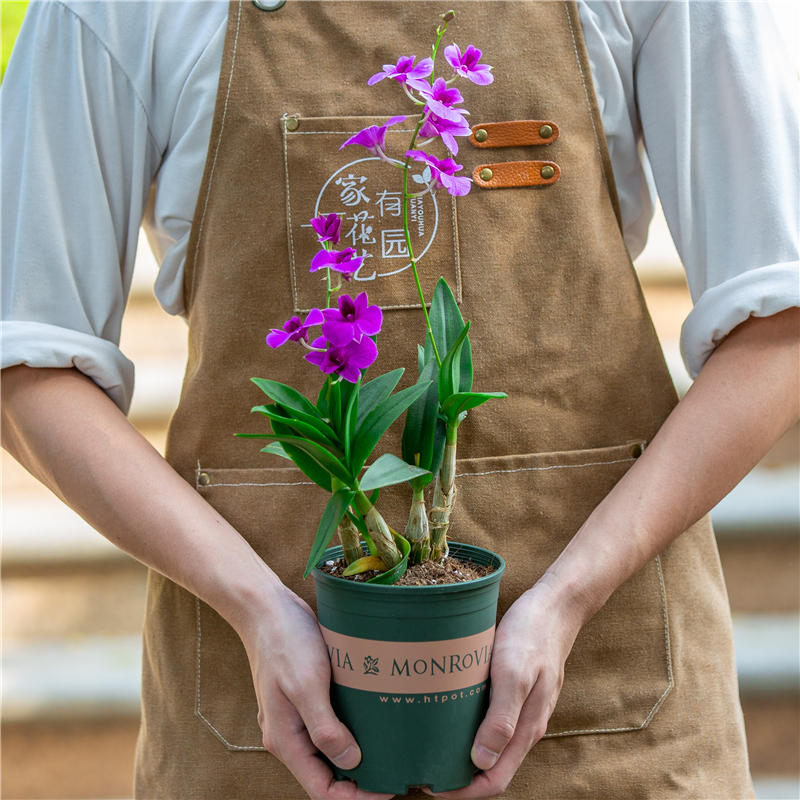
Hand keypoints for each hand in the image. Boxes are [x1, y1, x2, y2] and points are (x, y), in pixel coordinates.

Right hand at [239, 583, 394, 799]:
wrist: (265, 607)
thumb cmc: (285, 641)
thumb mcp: (307, 683)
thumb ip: (325, 727)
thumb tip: (351, 761)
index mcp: (285, 740)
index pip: (321, 790)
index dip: (355, 797)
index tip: (388, 789)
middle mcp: (289, 735)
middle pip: (325, 775)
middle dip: (359, 781)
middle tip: (395, 772)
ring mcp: (295, 716)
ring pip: (328, 751)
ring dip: (355, 755)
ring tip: (389, 750)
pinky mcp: (304, 698)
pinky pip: (328, 726)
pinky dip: (349, 730)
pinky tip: (372, 721)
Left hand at [424, 581, 582, 798]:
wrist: (555, 607)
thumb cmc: (532, 635)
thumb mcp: (513, 673)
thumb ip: (502, 719)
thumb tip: (481, 762)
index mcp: (526, 728)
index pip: (494, 781)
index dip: (463, 791)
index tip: (432, 785)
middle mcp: (524, 726)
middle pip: (491, 768)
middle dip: (459, 777)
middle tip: (423, 767)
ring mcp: (521, 710)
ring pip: (492, 746)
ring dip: (463, 754)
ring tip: (432, 746)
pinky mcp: (515, 693)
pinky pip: (493, 722)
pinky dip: (470, 730)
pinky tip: (450, 716)